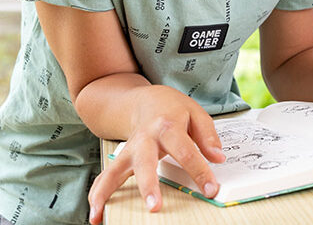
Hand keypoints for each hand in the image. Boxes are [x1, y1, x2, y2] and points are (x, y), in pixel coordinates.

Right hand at [88, 86, 224, 223]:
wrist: (146, 99)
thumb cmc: (172, 109)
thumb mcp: (196, 113)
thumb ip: (208, 135)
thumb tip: (218, 157)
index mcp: (168, 125)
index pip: (186, 151)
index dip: (200, 171)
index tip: (210, 189)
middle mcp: (146, 137)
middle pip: (145, 161)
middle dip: (148, 184)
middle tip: (154, 206)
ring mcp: (130, 149)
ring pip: (118, 169)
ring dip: (109, 191)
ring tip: (101, 213)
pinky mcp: (122, 158)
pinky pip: (106, 176)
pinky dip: (98, 194)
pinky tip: (94, 213)